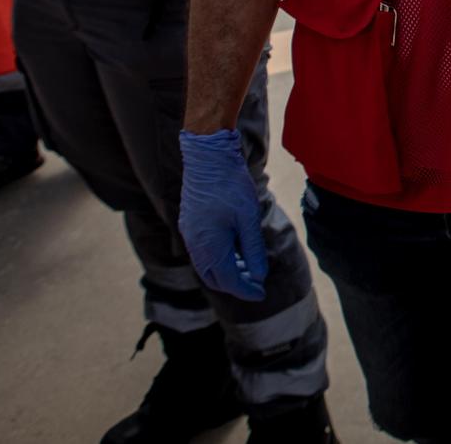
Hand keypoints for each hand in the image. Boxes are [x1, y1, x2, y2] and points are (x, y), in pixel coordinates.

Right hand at [177, 129, 267, 299]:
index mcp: (210, 246)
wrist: (207, 157)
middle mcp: (195, 245)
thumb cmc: (231, 185)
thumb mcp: (248, 218)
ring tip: (248, 267)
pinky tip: (234, 250)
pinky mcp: (189, 224)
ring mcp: (189, 234)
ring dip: (226, 272)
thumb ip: (253, 249)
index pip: (228, 280)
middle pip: (214, 278)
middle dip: (236, 284)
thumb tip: (259, 276)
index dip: (246, 290)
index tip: (261, 293)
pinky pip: (202, 253)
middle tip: (256, 283)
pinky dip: (218, 259)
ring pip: (206, 266)